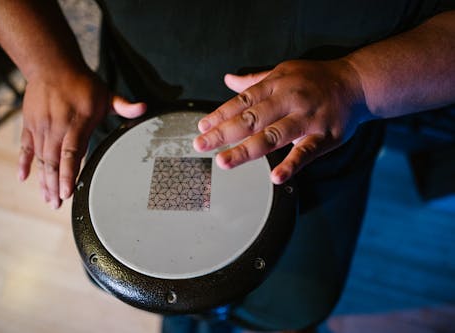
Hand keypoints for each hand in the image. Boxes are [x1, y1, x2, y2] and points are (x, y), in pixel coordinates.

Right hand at [18, 69, 145, 208]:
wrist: (51, 64)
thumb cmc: (82, 82)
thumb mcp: (106, 94)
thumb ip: (123, 105)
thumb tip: (143, 107)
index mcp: (76, 123)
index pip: (71, 153)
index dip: (68, 174)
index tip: (66, 192)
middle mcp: (56, 127)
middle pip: (53, 161)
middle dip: (54, 185)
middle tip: (56, 205)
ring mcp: (41, 126)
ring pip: (40, 158)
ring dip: (42, 179)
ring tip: (46, 198)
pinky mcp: (30, 124)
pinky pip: (25, 146)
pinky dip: (23, 162)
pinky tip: (23, 178)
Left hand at [193, 59, 372, 183]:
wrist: (357, 83)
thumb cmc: (315, 79)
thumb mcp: (283, 73)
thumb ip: (254, 81)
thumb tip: (228, 80)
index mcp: (276, 85)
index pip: (241, 101)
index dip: (219, 115)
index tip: (201, 127)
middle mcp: (289, 100)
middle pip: (251, 119)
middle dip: (223, 133)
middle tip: (200, 146)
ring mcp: (307, 119)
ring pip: (273, 136)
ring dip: (246, 150)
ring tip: (224, 162)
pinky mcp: (324, 136)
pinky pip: (306, 152)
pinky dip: (291, 165)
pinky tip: (275, 177)